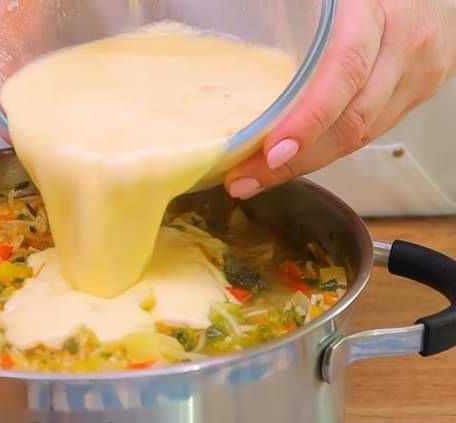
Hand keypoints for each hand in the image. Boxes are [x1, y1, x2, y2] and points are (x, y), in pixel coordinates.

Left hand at [227, 0, 455, 199]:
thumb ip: (293, 10)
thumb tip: (233, 23)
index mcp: (376, 8)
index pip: (345, 71)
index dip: (309, 118)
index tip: (271, 152)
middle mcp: (403, 44)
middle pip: (350, 121)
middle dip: (295, 159)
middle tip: (244, 179)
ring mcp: (416, 74)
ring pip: (359, 136)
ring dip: (305, 162)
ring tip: (256, 178)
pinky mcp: (415, 94)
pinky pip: (368, 132)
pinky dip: (326, 149)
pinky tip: (293, 159)